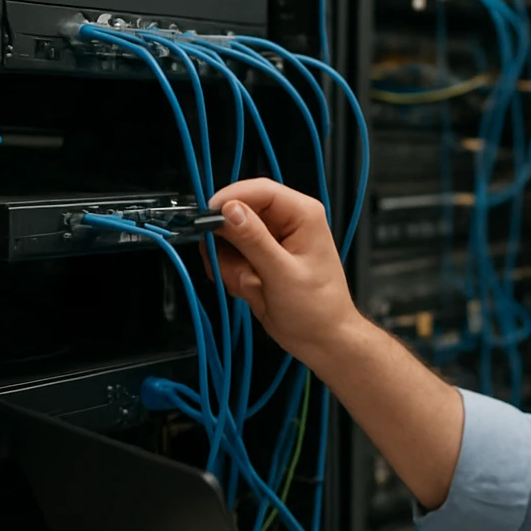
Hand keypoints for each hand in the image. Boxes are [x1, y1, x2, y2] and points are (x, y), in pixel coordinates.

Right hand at [205, 178, 362, 361]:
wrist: (322, 340)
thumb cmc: (317, 310)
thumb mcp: (282, 274)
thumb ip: (253, 240)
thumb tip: (229, 211)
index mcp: (302, 215)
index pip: (258, 189)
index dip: (229, 201)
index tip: (208, 220)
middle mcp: (286, 222)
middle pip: (237, 214)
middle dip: (230, 246)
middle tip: (241, 270)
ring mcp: (270, 240)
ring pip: (228, 239)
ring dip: (232, 266)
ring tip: (254, 285)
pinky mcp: (259, 257)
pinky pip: (229, 257)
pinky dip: (233, 275)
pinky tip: (252, 289)